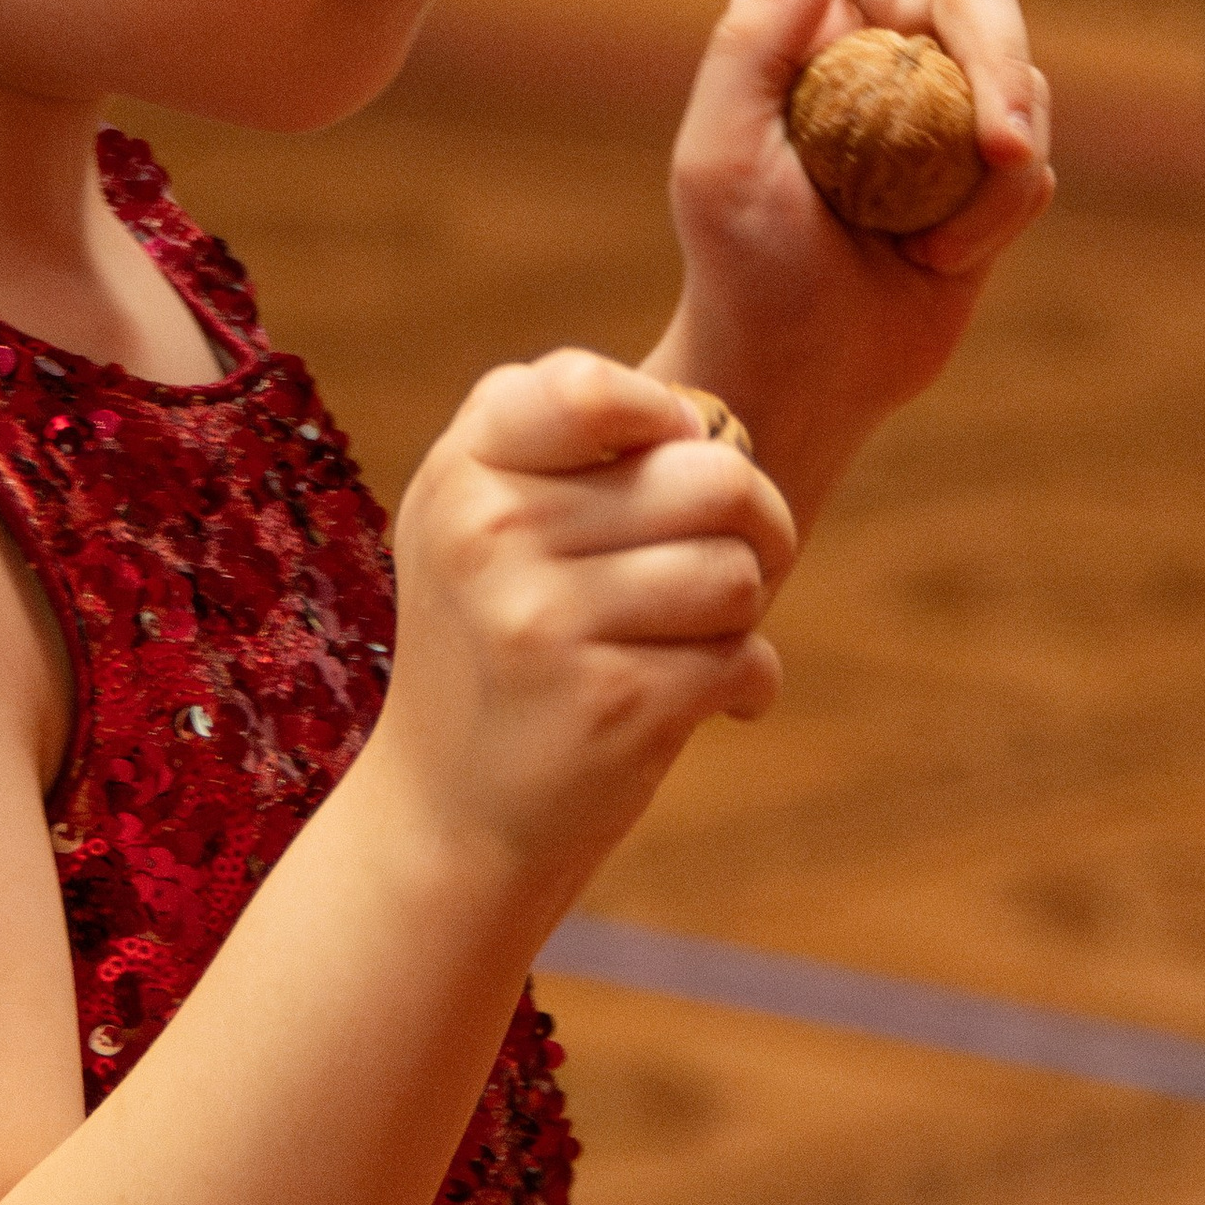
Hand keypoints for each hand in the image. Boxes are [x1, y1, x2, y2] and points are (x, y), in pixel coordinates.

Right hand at [368, 350, 793, 908]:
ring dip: (743, 612)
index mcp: (464, 474)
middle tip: (742, 558)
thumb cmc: (496, 649)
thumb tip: (707, 429)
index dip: (666, 416)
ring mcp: (544, 620)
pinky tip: (710, 703)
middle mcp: (492, 536)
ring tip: (700, 638)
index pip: (590, 388)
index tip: (672, 459)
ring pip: (735, 570)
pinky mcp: (610, 703)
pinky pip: (744, 657)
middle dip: (756, 519)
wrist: (448, 816)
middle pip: (709, 477)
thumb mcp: (477, 528)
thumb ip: (566, 449)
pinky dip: (748, 684)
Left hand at [649, 0, 1054, 522]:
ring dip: (996, 158)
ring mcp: (937, 112)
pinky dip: (996, 214)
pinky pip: (1032, 161)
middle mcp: (872, 52)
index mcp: (797, 29)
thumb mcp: (717, 158)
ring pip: (1018, 73)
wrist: (802, 374)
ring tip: (937, 239)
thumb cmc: (741, 268)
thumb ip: (748, 46)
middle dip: (996, 52)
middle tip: (995, 143)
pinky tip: (937, 259)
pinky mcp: (985, 179)